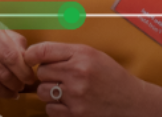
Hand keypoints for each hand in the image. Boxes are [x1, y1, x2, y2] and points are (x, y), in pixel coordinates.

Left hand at [24, 42, 143, 116]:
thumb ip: (67, 53)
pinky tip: (68, 103)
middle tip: (59, 76)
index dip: (31, 54)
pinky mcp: (76, 115)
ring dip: (49, 91)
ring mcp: (76, 96)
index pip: (44, 50)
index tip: (29, 57)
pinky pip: (50, 109)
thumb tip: (39, 54)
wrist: (132, 102)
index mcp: (81, 54)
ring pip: (43, 91)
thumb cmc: (111, 76)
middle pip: (41, 72)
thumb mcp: (92, 55)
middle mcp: (77, 74)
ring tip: (64, 90)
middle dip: (46, 74)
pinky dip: (55, 107)